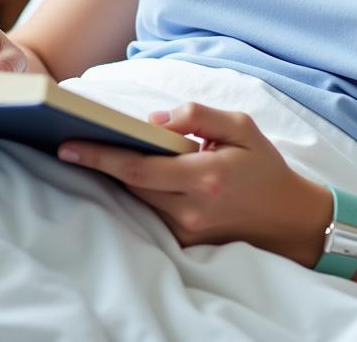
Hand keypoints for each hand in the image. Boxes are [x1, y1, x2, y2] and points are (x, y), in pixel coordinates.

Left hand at [57, 102, 332, 265]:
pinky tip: (133, 171)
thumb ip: (198, 116)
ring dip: (119, 175)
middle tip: (74, 137)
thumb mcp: (241, 126)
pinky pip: (152, 210)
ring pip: (138, 197)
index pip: (139, 167)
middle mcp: (191, 207)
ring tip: (97, 149)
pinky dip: (140, 188)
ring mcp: (186, 228)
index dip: (101, 156)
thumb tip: (154, 120)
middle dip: (102, 162)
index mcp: (204, 175)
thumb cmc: (264, 165)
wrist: (288, 217)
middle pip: (130, 183)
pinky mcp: (185, 240)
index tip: (68, 146)